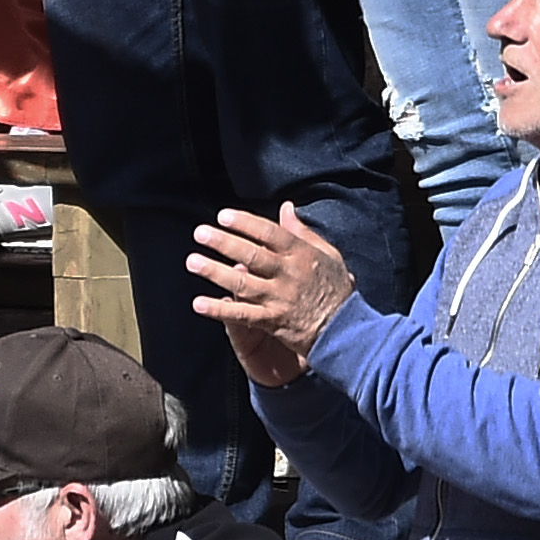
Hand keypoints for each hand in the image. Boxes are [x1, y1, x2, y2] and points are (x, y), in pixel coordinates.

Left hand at [184, 202, 354, 386]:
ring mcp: (279, 299)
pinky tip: (199, 303)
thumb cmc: (336, 289)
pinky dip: (220, 309)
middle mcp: (289, 275)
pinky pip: (242, 315)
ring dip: (215, 272)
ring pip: (242, 283)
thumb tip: (286, 207)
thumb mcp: (328, 255)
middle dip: (224, 243)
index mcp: (302, 255)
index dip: (246, 224)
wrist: (346, 331)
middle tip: (200, 232)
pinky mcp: (272, 321)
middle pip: (253, 255)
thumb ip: (304, 232)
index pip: (271, 234)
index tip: (223, 215)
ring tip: (192, 262)